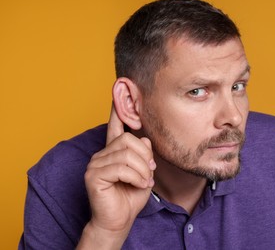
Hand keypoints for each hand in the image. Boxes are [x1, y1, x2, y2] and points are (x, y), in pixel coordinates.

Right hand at [77, 107, 154, 248]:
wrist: (120, 220)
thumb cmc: (131, 196)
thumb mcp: (143, 172)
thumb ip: (143, 154)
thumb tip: (143, 139)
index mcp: (113, 151)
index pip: (115, 125)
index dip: (118, 108)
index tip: (119, 87)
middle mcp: (102, 153)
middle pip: (129, 140)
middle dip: (145, 157)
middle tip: (148, 173)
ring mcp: (96, 163)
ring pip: (127, 154)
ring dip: (142, 170)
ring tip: (143, 181)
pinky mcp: (93, 175)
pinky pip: (121, 167)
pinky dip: (136, 177)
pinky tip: (138, 185)